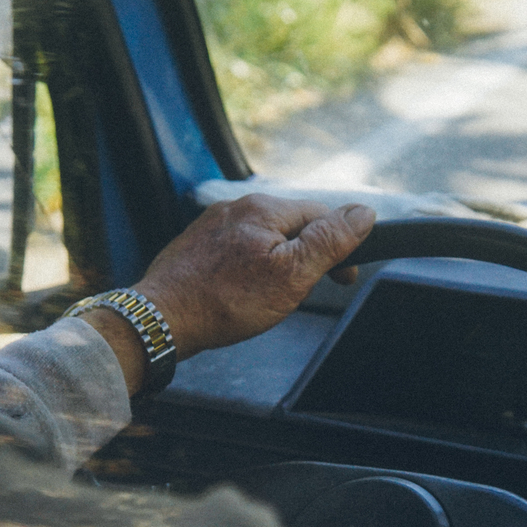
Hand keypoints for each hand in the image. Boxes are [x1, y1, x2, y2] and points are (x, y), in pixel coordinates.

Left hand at [82, 194, 373, 394]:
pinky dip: (250, 267)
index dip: (341, 246)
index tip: (343, 278)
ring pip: (265, 237)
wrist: (162, 320)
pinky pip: (238, 248)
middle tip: (305, 291)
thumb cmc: (227, 301)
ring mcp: (214, 223)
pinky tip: (243, 291)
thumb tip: (364, 212)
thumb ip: (330, 241)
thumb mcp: (293, 275)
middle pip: (292, 225)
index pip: (322, 214)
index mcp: (266, 208)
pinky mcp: (198, 242)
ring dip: (279, 261)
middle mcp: (238, 206)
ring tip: (271, 295)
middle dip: (307, 255)